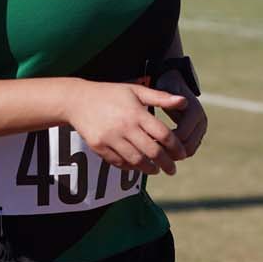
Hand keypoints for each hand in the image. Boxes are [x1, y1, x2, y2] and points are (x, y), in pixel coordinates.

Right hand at [67, 81, 187, 174]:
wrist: (77, 100)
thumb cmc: (111, 94)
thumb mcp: (136, 91)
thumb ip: (161, 98)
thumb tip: (185, 101)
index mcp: (137, 113)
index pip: (163, 135)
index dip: (176, 147)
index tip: (182, 154)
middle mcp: (124, 127)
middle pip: (152, 151)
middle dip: (166, 164)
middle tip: (173, 170)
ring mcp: (110, 138)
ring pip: (136, 160)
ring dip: (149, 169)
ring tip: (156, 170)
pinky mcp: (99, 147)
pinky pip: (119, 163)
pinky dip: (130, 167)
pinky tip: (137, 166)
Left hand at [151, 71, 207, 156]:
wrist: (174, 86)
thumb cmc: (165, 87)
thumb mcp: (164, 89)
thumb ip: (169, 96)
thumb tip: (182, 102)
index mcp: (195, 111)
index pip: (182, 135)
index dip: (165, 141)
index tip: (148, 141)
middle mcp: (201, 122)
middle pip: (188, 146)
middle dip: (170, 151)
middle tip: (151, 151)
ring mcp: (201, 130)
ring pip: (189, 151)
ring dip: (173, 154)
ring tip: (155, 151)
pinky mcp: (197, 136)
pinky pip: (187, 151)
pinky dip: (175, 153)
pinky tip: (160, 150)